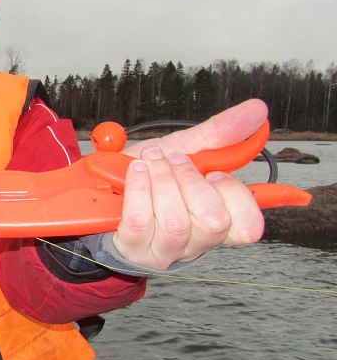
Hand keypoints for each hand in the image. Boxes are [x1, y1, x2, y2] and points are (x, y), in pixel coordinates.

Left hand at [113, 99, 266, 269]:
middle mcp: (195, 242)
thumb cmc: (148, 176)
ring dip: (162, 181)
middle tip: (171, 158)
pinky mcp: (133, 248)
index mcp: (216, 220)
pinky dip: (138, 189)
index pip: (247, 226)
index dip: (235, 195)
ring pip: (176, 223)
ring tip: (149, 161)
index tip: (214, 171)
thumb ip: (218, 134)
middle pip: (213, 221)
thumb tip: (258, 110)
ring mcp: (164, 250)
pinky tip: (134, 171)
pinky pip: (141, 221)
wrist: (101, 192)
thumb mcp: (183, 149)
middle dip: (190, 179)